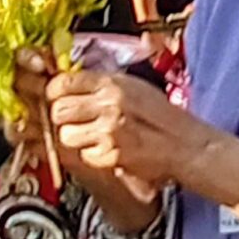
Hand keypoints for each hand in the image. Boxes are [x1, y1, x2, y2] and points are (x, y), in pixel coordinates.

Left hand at [48, 70, 203, 191]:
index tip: (56, 97)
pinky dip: (90, 154)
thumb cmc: (159, 114)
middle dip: (61, 116)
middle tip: (72, 119)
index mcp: (111, 83)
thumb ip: (98, 84)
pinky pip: (83, 155)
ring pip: (65, 135)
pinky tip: (105, 149)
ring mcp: (108, 132)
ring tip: (90, 135)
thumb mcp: (130, 86)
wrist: (184, 144)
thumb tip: (65, 83)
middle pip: (58, 109)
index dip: (54, 91)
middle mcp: (108, 104)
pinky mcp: (110, 156)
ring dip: (73, 138)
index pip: (63, 82)